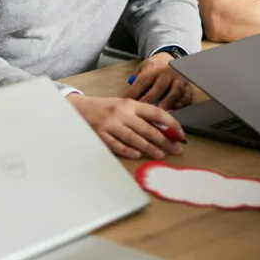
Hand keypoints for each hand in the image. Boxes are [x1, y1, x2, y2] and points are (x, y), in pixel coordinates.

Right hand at [68, 95, 185, 159]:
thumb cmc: (105, 108)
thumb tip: (164, 130)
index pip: (156, 113)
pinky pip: (117, 145)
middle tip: (176, 150)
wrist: (79, 108)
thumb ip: (140, 115)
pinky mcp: (100, 134)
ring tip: (161, 155)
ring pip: (135, 139)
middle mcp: (121, 113)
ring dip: (150, 148)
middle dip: (165, 141)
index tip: (181, 134)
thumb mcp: (123, 106)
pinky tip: (138, 155)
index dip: (171, 123)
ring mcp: (110, 124)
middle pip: (148, 129)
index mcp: (130, 104)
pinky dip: (128, 151)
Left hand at [124, 53, 192, 109]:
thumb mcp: (143, 66)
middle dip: (149, 100)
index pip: (142, 82)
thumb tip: (129, 93)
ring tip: (160, 112)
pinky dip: (182, 103)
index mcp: (153, 68)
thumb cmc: (154, 65)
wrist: (171, 56)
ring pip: (175, 92)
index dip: (134, 93)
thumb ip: (136, 78)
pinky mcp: (188, 84)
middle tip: (142, 111)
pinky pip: (187, 95)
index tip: (127, 103)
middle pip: (158, 88)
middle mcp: (167, 72)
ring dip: (167, 103)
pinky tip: (175, 108)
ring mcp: (179, 78)